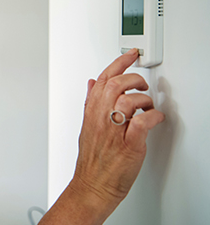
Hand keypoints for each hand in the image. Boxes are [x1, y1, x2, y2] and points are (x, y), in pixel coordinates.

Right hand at [71, 48, 165, 217]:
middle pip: (116, 85)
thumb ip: (90, 102)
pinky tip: (154, 119)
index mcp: (91, 112)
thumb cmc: (91, 160)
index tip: (130, 55)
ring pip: (128, 101)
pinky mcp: (128, 145)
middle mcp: (101, 119)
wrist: (92, 185)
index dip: (118, 63)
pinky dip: (152, 117)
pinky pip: (142, 123)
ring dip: (144, 100)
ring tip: (148, 106)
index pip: (103, 79)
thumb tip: (92, 83)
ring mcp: (114, 132)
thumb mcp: (86, 125)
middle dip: (134, 78)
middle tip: (142, 84)